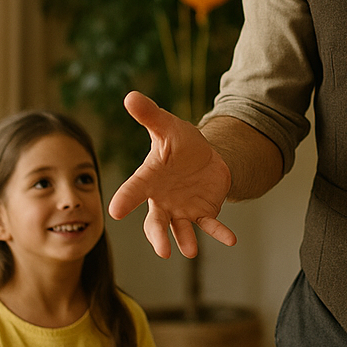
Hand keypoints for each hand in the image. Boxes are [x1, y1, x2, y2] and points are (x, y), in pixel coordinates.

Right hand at [108, 92, 236, 258]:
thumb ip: (150, 114)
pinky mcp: (203, 213)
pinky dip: (220, 233)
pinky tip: (231, 239)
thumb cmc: (179, 142)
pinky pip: (210, 225)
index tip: (115, 212)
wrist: (203, 156)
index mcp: (149, 180)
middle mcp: (162, 201)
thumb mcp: (167, 126)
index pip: (135, 190)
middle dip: (158, 236)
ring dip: (186, 240)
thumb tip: (130, 95)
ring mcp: (182, 210)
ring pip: (181, 230)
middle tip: (161, 250)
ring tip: (190, 251)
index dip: (125, 199)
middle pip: (156, 222)